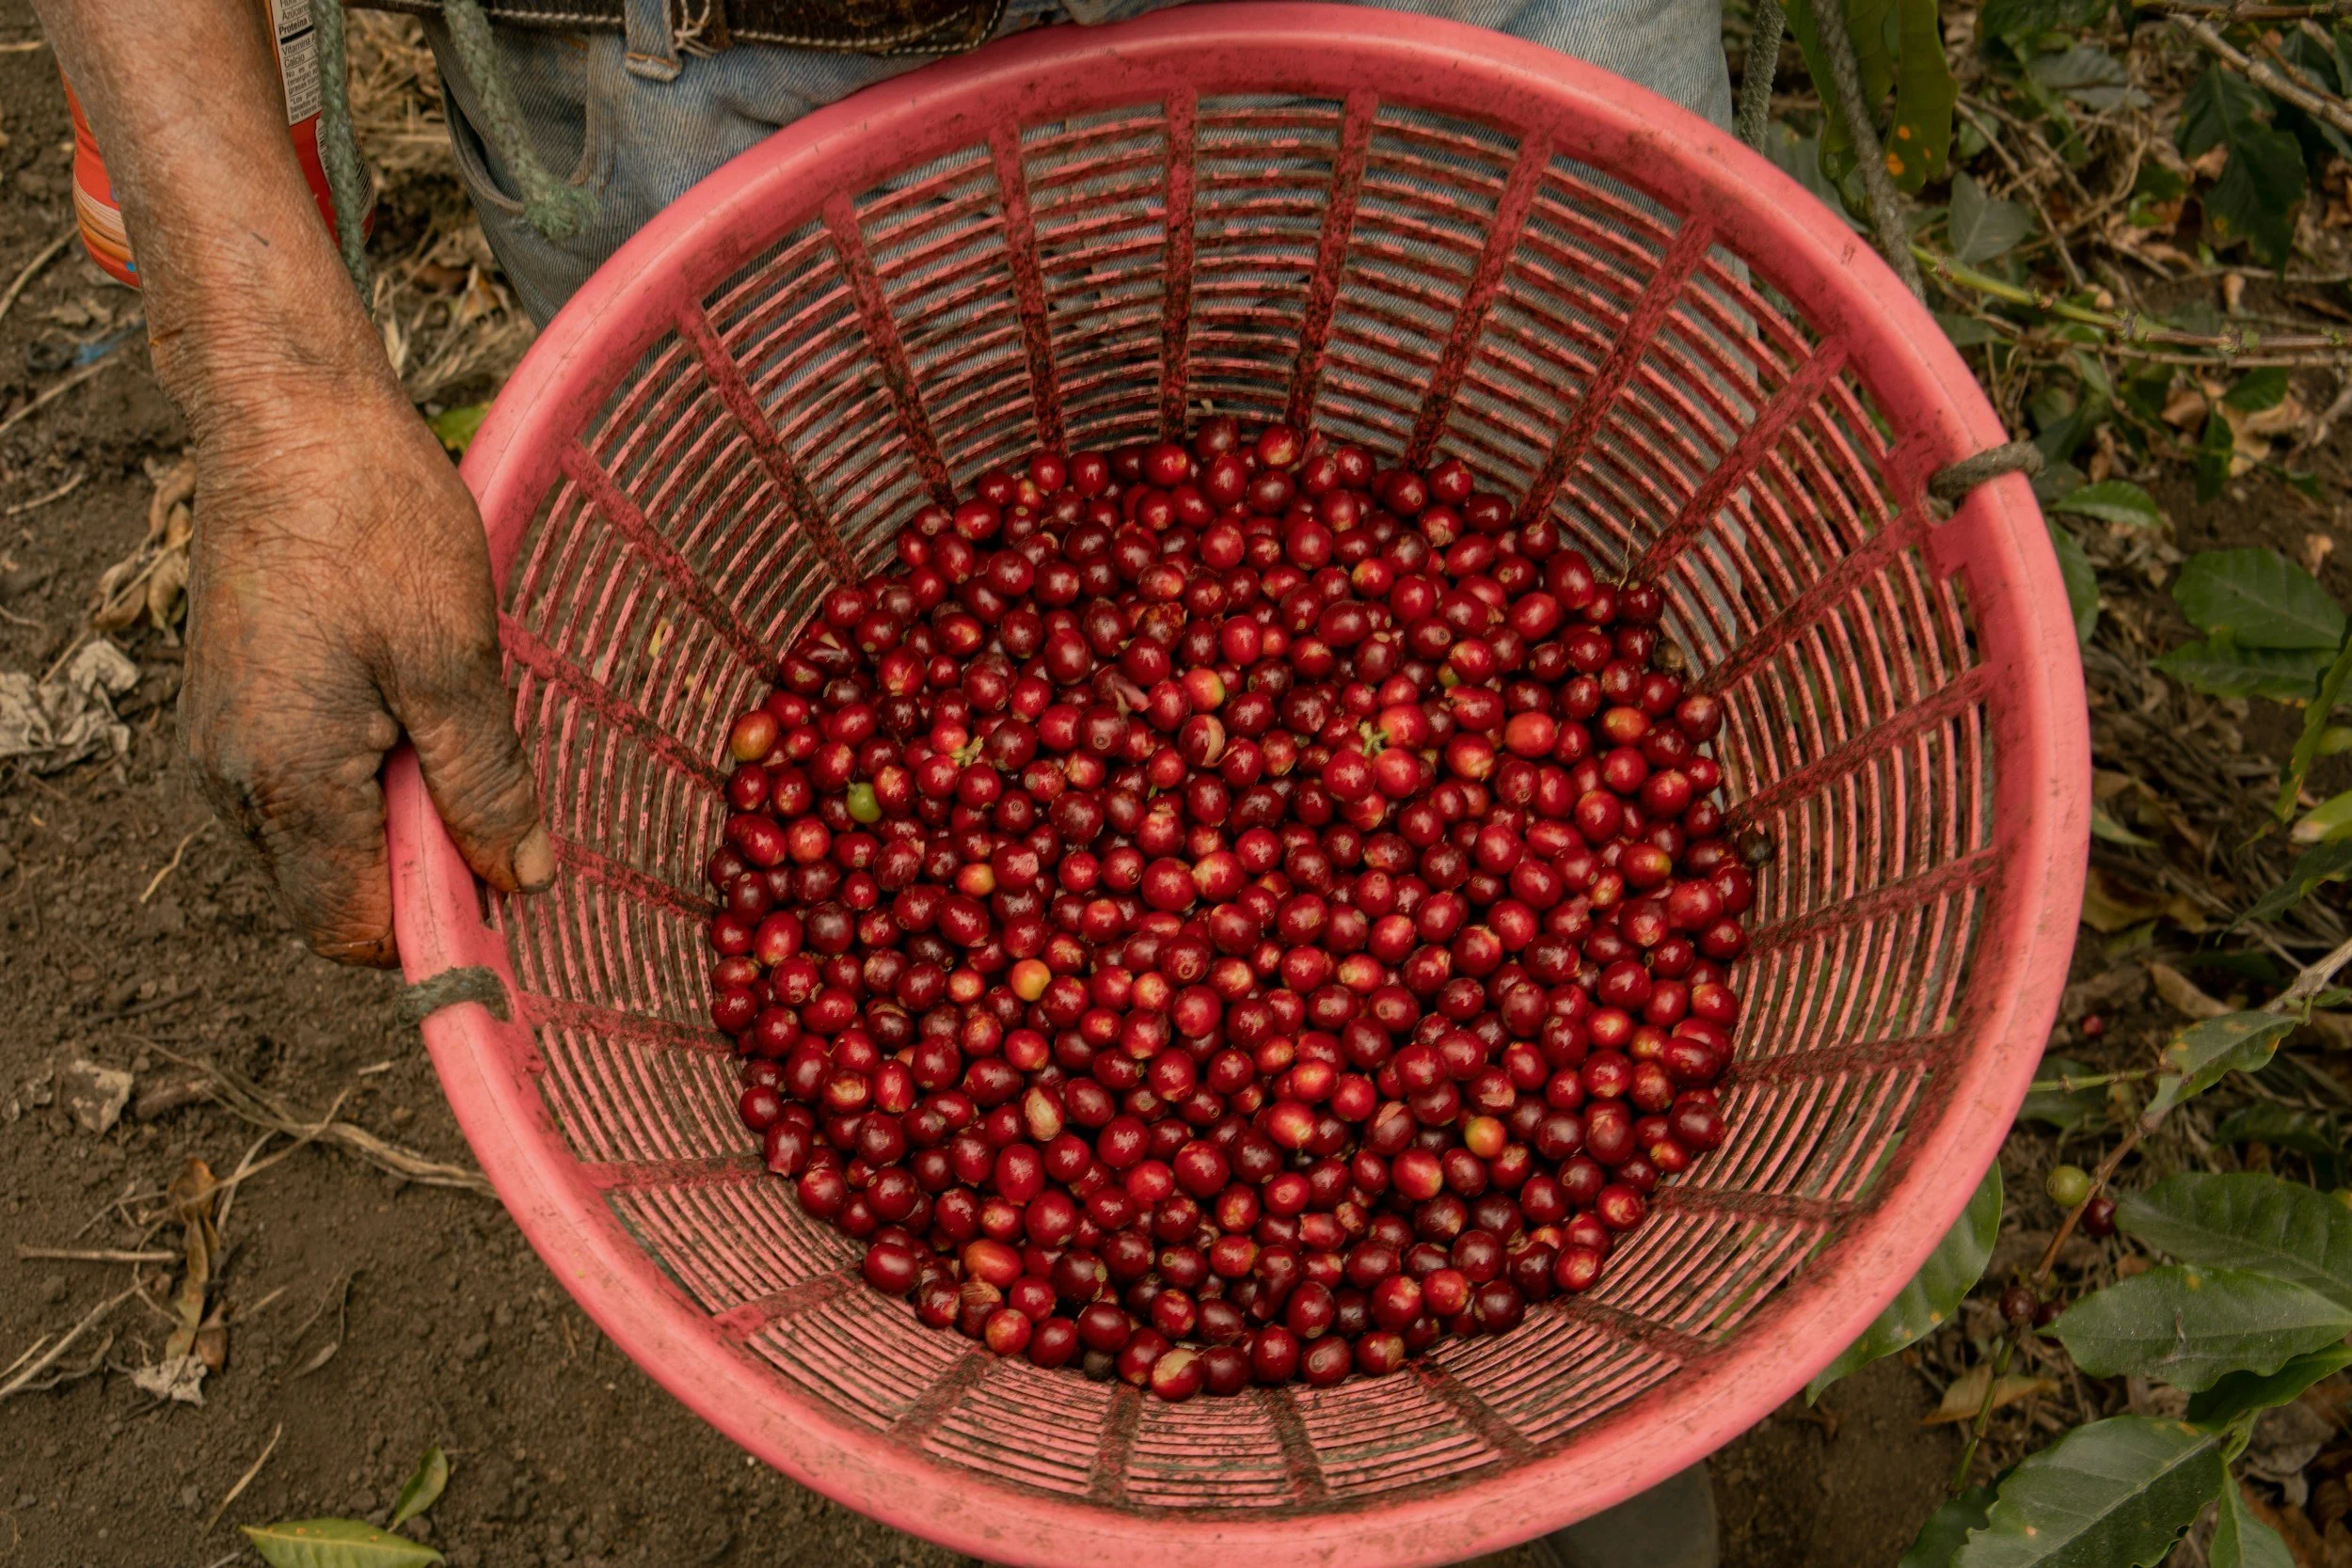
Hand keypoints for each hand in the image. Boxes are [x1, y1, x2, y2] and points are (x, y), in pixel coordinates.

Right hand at [179, 373, 551, 965]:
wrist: (286, 417)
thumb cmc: (374, 525)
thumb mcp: (455, 661)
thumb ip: (485, 784)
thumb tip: (520, 880)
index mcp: (289, 786)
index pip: (353, 930)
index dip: (435, 924)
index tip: (507, 881)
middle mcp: (232, 784)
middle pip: (333, 892)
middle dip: (419, 863)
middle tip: (486, 779)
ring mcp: (218, 746)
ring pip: (319, 839)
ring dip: (394, 811)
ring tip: (442, 719)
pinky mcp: (224, 706)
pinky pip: (298, 784)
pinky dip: (360, 771)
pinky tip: (403, 697)